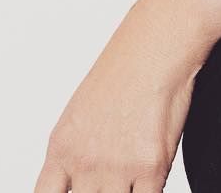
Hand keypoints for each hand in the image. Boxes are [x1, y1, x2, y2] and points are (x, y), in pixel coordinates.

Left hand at [33, 0, 212, 192]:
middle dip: (99, 191)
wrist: (158, 42)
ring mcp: (117, 167)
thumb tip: (74, 186)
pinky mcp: (152, 167)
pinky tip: (152, 174)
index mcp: (62, 149)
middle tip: (111, 175)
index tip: (78, 189)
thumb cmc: (124, 72)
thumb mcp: (81, 114)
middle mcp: (84, 162)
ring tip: (132, 173)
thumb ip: (73, 157)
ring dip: (126, 190)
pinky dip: (150, 189)